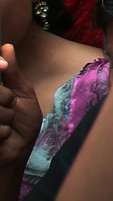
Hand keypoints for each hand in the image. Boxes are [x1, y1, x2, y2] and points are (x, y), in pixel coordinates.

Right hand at [0, 45, 40, 167]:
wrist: (16, 154)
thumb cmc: (21, 125)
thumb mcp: (22, 95)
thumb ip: (12, 73)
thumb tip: (6, 46)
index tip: (3, 66)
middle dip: (6, 100)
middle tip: (9, 110)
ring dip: (6, 118)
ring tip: (5, 126)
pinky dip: (3, 131)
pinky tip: (2, 136)